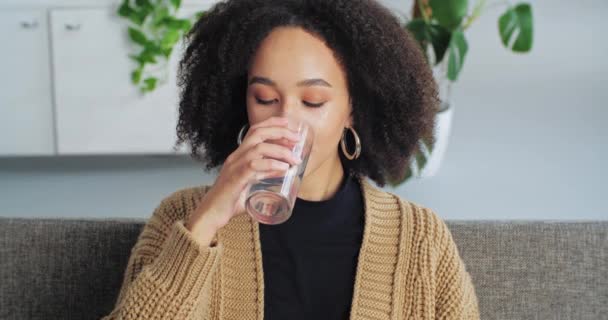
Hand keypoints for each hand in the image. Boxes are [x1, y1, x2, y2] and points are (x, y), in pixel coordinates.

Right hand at [185, 116, 301, 242]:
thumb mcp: (250, 186)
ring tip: (295, 159)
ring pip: (259, 148)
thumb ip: (264, 180)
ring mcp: (234, 166)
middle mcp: (236, 157)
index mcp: (238, 156)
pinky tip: (284, 168)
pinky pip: (255, 166)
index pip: (254, 131)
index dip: (272, 124)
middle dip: (280, 132)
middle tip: (297, 139)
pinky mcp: (236, 178)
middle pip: (258, 133)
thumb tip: (283, 178)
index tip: (289, 124)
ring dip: (281, 151)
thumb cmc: (228, 202)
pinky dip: (272, 165)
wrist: (210, 215)